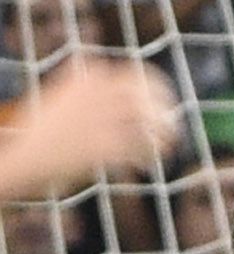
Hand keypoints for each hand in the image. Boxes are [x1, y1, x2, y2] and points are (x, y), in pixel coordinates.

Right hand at [0, 60, 179, 197]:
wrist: (28, 154)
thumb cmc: (50, 129)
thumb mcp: (68, 96)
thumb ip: (93, 88)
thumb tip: (128, 90)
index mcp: (88, 76)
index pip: (134, 75)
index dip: (157, 87)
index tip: (166, 99)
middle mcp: (96, 94)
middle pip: (144, 98)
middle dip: (164, 111)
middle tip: (172, 125)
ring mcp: (101, 120)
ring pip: (146, 124)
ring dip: (161, 136)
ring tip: (166, 146)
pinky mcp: (104, 147)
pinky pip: (138, 149)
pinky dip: (147, 157)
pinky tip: (146, 164)